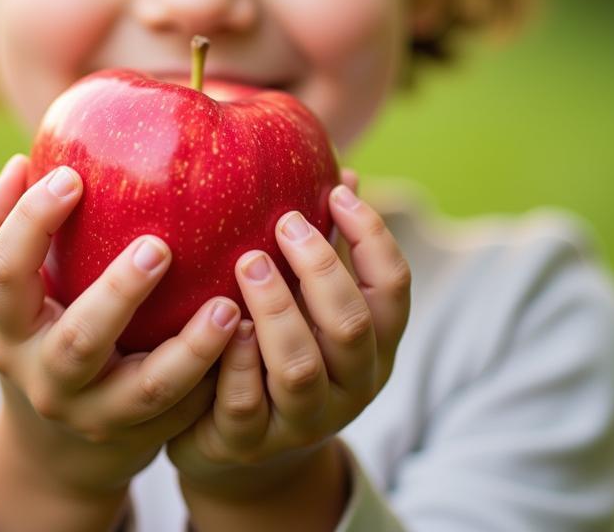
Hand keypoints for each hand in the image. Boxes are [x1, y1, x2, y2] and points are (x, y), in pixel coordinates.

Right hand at [0, 155, 242, 500]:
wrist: (54, 445)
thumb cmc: (38, 326)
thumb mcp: (7, 285)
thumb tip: (19, 164)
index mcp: (9, 326)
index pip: (5, 273)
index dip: (30, 224)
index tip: (71, 176)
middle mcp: (46, 377)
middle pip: (79, 341)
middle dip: (119, 294)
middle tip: (159, 246)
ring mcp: (96, 414)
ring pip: (147, 390)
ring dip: (191, 350)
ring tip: (227, 306)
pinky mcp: (144, 436)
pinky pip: (186, 412)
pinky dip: (218, 378)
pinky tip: (247, 335)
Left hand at [166, 169, 410, 499]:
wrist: (237, 439)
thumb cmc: (279, 342)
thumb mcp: (309, 298)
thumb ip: (329, 244)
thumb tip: (345, 171)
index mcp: (375, 342)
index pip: (393, 287)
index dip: (371, 236)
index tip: (336, 190)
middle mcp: (350, 385)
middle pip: (351, 324)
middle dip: (319, 267)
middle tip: (284, 222)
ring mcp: (301, 420)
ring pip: (298, 367)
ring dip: (274, 309)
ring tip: (247, 260)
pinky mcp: (249, 443)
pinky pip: (243, 403)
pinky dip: (233, 359)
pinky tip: (220, 320)